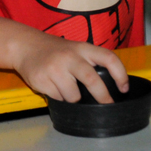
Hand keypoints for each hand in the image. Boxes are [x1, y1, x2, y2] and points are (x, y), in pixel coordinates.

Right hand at [9, 32, 129, 103]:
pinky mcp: (42, 80)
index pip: (108, 58)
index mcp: (83, 48)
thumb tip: (108, 88)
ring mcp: (55, 69)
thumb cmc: (56, 51)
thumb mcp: (75, 49)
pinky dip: (59, 98)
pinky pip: (58, 98)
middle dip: (102, 96)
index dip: (120, 74)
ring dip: (74, 99)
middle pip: (92, 80)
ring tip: (68, 90)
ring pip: (73, 96)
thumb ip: (90, 63)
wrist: (26, 46)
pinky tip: (54, 87)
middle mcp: (70, 57)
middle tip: (106, 105)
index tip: (124, 89)